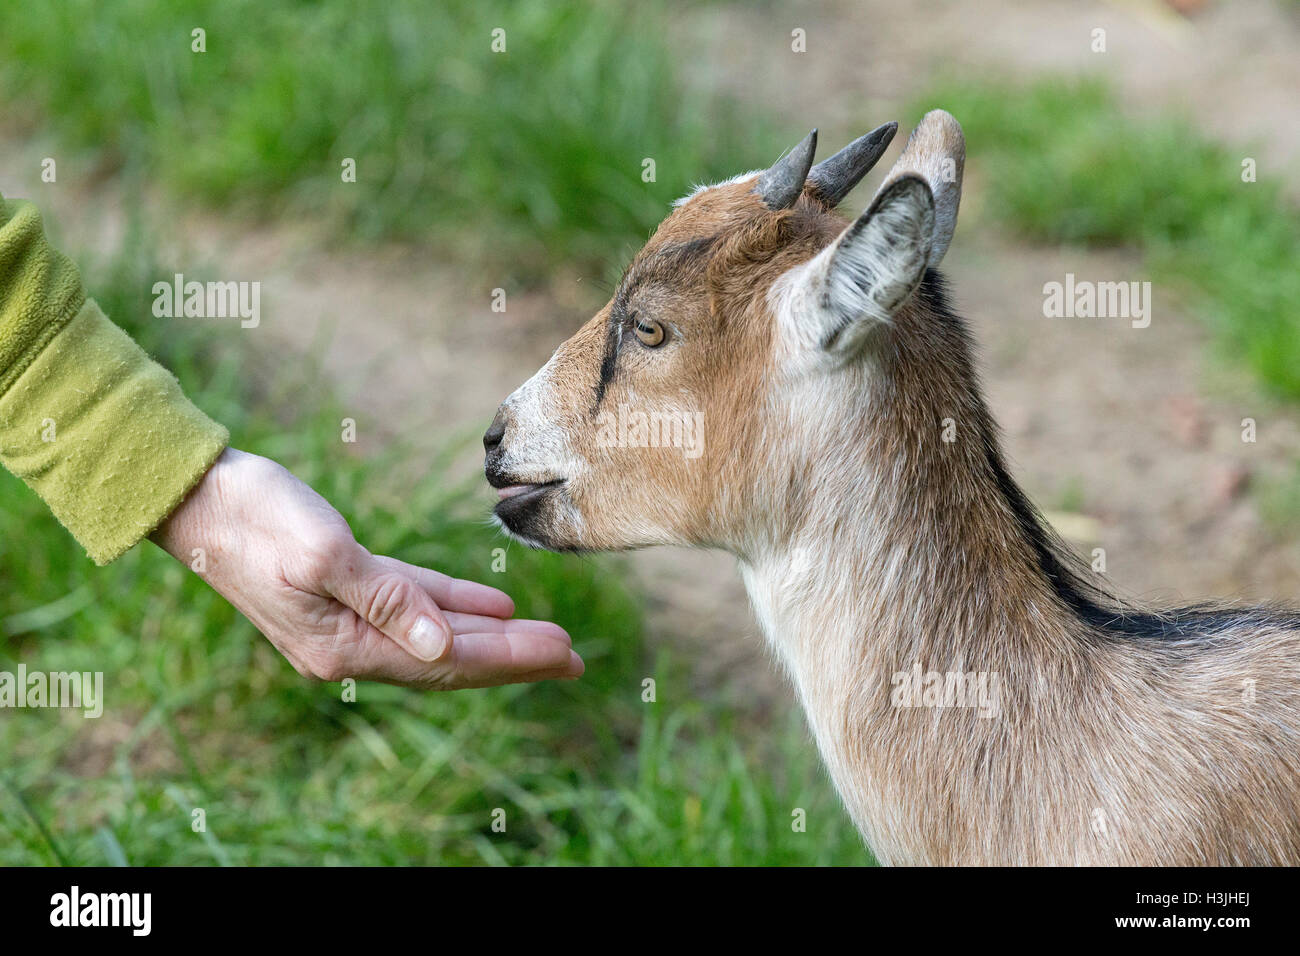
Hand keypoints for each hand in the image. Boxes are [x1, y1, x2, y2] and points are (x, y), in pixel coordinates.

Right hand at [150, 448, 581, 688]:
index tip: (565, 653)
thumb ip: (386, 601)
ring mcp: (348, 619)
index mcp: (345, 646)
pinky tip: (494, 607)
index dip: (510, 658)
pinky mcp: (347, 586)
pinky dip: (455, 606)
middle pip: (452, 658)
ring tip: (548, 639)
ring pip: (440, 634)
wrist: (197, 496)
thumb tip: (440, 647)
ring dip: (494, 636)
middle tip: (575, 658)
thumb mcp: (324, 553)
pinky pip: (417, 603)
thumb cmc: (256, 517)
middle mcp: (350, 644)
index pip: (448, 661)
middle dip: (515, 657)